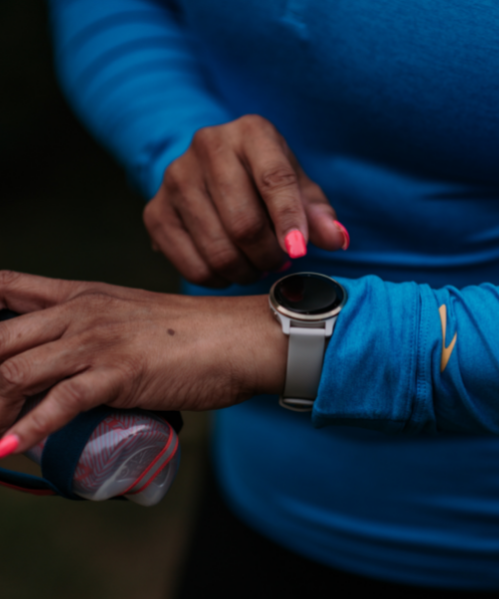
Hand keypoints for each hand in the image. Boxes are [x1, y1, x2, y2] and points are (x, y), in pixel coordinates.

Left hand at [0, 271, 286, 454]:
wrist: (237, 337)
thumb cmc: (191, 333)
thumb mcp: (131, 317)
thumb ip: (98, 331)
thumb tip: (72, 368)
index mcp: (81, 295)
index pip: (6, 287)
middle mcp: (80, 313)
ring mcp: (97, 342)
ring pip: (14, 373)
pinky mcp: (118, 373)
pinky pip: (59, 402)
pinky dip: (28, 430)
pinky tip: (8, 448)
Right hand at [143, 114, 349, 287]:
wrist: (213, 171)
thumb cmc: (265, 179)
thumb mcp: (298, 187)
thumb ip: (318, 214)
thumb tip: (337, 239)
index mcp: (251, 132)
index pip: (274, 179)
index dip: (289, 221)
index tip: (299, 252)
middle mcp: (207, 146)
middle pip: (244, 223)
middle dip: (269, 255)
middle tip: (278, 260)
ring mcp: (175, 178)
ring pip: (219, 250)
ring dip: (247, 270)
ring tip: (257, 263)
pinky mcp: (155, 211)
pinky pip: (192, 266)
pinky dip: (219, 279)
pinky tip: (230, 269)